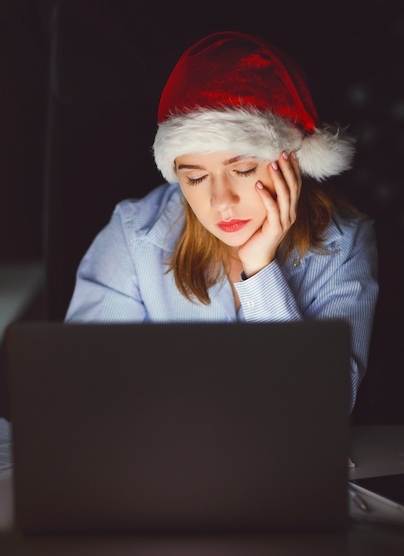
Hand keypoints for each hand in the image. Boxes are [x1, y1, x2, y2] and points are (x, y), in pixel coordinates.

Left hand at [238, 151, 301, 277]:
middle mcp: (291, 214)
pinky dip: (266, 195)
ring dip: (279, 179)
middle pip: (293, 187)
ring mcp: (284, 222)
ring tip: (272, 164)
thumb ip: (267, 199)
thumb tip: (260, 178)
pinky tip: (258, 184)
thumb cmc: (258, 235)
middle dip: (288, 169)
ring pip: (285, 196)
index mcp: (290, 210)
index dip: (294, 169)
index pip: (296, 185)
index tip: (289, 153)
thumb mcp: (265, 214)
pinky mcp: (275, 228)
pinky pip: (272, 209)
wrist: (255, 258)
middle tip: (281, 153)